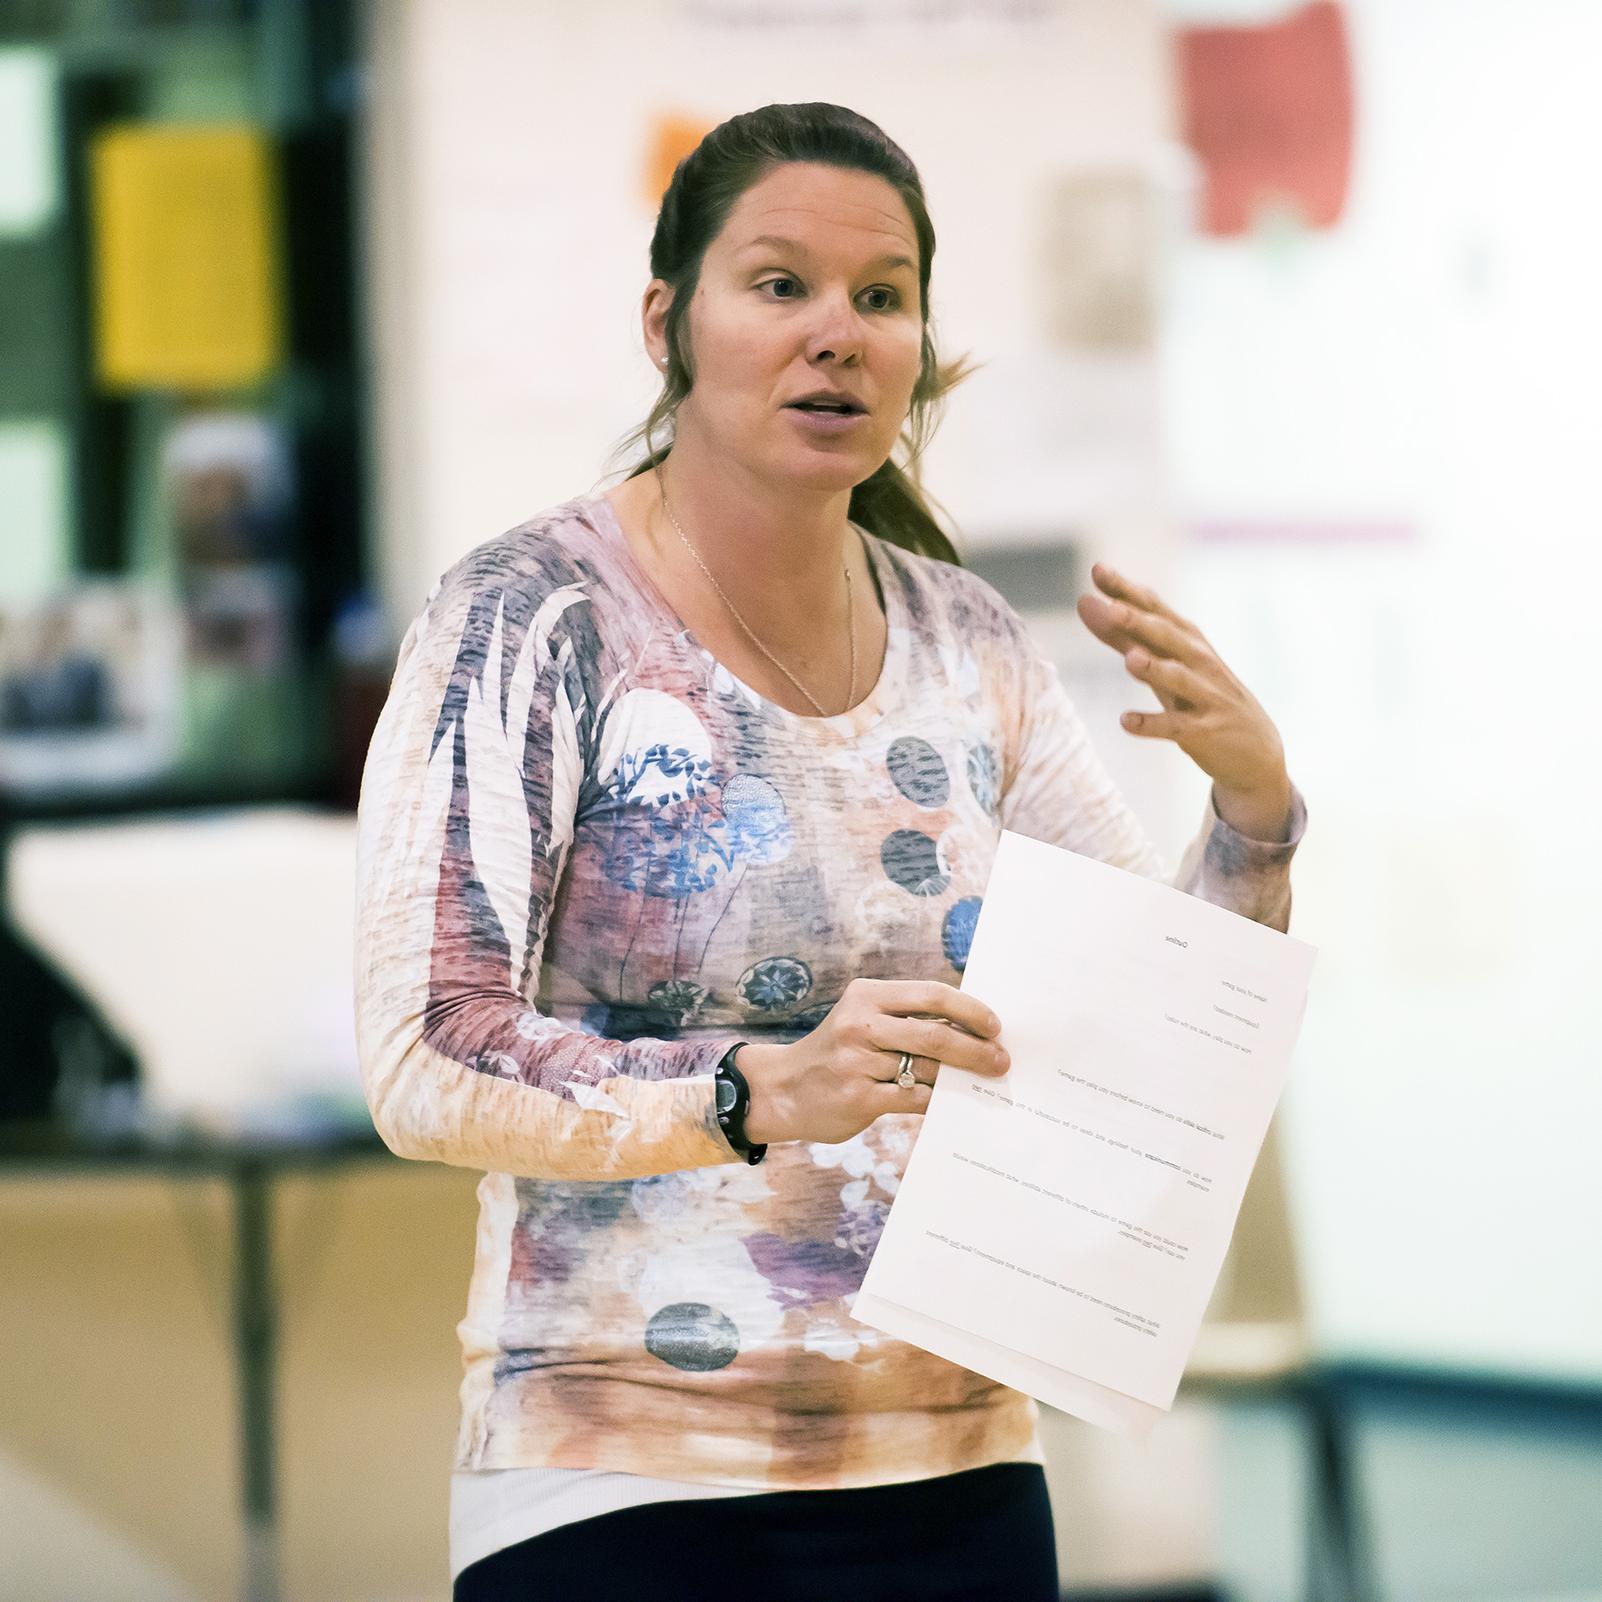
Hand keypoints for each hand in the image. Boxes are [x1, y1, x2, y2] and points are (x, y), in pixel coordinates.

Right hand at [736, 978, 1009, 1146]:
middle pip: (936, 1033)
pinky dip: (938, 1100)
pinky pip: (914, 1099)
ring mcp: (858, 1062)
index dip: (970, 1009)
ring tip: (982, 1082)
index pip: (931, 994)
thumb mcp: (861, 1020)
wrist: (782, 1090)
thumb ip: (905, 1019)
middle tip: (1001, 1060)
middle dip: (976, 1049)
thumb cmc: (836, 1053)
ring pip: (928, 1068)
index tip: (995, 1025)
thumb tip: (970, 1030)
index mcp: (867, 995)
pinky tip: (950, 1102)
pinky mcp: (859, 1097)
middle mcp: (861, 1024)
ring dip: (961, 1077)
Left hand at [1077, 562, 1292, 841]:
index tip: (1097, 569)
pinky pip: (1176, 726)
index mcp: (1187, 641)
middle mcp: (1198, 662)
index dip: (1127, 590)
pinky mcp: (1204, 732)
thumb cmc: (1199, 697)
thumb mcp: (1163, 665)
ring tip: (1129, 660)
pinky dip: (1151, 723)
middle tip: (1110, 607)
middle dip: (1139, 621)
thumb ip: (1122, 636)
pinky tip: (1126, 721)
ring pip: (1177, 679)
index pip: (1154, 609)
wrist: (1256, 751)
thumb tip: (1084, 602)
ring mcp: (1205, 696)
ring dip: (1154, 669)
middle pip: (1167, 637)